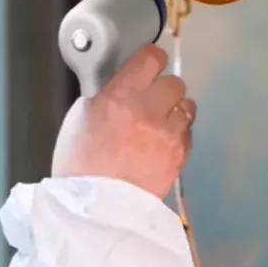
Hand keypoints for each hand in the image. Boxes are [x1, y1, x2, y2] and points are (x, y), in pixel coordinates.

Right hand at [52, 45, 196, 199]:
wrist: (95, 207)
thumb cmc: (80, 164)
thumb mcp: (80, 116)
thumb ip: (106, 94)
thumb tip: (123, 86)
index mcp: (120, 96)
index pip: (151, 58)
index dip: (151, 59)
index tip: (149, 63)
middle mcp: (148, 110)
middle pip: (175, 82)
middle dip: (163, 89)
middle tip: (151, 100)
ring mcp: (167, 134)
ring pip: (187, 106)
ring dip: (174, 111)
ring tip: (159, 123)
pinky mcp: (179, 155)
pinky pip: (188, 133)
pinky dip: (178, 134)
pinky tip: (162, 143)